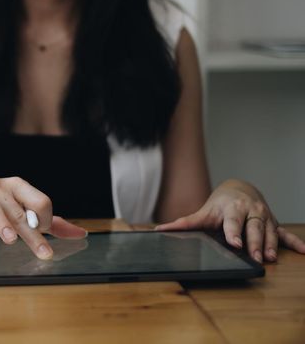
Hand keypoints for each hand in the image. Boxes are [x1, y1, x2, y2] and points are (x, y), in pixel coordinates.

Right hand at [0, 177, 87, 259]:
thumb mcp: (23, 209)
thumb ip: (50, 222)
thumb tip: (79, 233)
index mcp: (19, 186)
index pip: (41, 202)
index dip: (44, 221)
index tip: (40, 232)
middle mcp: (0, 186)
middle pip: (20, 212)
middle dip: (32, 234)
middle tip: (44, 253)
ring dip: (2, 224)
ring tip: (9, 239)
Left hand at [156, 179, 304, 262]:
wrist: (239, 189)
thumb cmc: (219, 205)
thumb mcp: (203, 212)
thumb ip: (183, 223)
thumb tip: (158, 229)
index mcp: (231, 209)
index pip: (233, 223)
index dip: (234, 233)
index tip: (235, 244)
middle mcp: (250, 211)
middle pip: (253, 228)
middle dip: (255, 242)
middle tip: (257, 256)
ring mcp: (264, 217)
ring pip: (269, 232)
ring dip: (271, 245)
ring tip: (272, 258)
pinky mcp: (273, 224)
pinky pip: (285, 233)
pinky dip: (294, 242)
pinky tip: (304, 251)